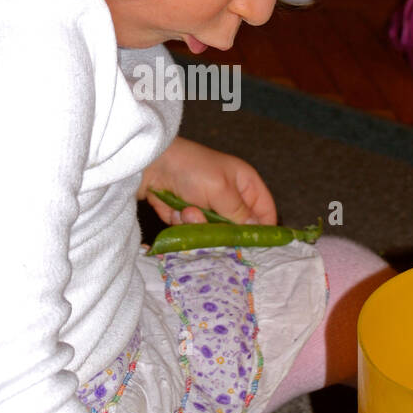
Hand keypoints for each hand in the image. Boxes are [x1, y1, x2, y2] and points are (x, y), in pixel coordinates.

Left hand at [138, 137, 276, 227]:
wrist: (147, 164)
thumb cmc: (189, 168)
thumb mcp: (221, 190)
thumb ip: (240, 214)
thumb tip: (256, 232)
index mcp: (245, 183)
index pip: (265, 212)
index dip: (263, 231)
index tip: (254, 248)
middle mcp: (229, 196)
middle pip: (237, 228)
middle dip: (222, 229)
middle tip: (209, 222)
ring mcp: (207, 205)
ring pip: (213, 233)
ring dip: (199, 225)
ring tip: (186, 210)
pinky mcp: (187, 214)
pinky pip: (193, 231)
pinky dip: (183, 223)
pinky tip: (175, 209)